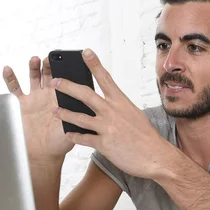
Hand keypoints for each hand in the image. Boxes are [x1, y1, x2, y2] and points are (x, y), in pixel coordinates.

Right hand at [3, 57, 73, 162]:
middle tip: (50, 59)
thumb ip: (74, 119)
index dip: (65, 71)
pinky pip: (14, 89)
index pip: (64, 81)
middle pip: (49, 75)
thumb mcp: (72, 130)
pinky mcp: (21, 104)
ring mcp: (34, 98)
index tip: (65, 63)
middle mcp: (48, 96)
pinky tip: (8, 69)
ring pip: (33, 77)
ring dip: (34, 67)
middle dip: (49, 65)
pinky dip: (10, 78)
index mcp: (62, 100)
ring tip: (35, 59)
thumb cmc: (59, 143)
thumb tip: (80, 110)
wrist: (43, 154)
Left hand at [51, 49, 174, 178]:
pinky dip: (74, 136)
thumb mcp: (133, 114)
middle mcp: (112, 112)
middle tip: (54, 81)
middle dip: (67, 86)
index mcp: (121, 102)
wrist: (155, 156)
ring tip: (54, 111)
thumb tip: (104, 104)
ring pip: (80, 118)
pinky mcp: (104, 144)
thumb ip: (118, 108)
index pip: (105, 78)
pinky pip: (84, 138)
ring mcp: (107, 128)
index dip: (94, 64)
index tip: (85, 52)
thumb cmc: (145, 136)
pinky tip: (68, 134)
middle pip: (85, 95)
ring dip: (65, 113)